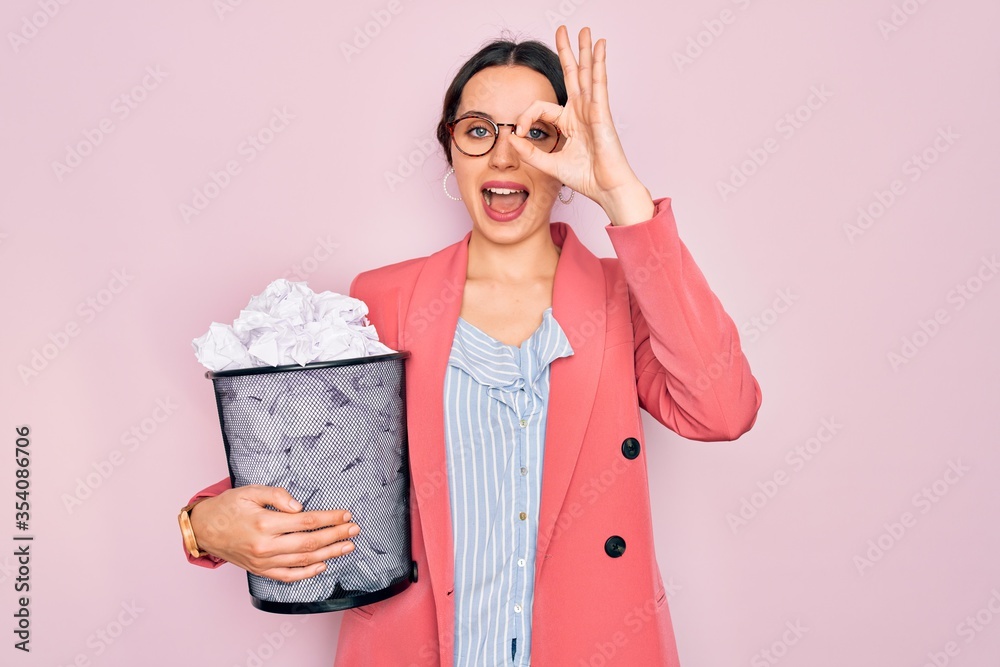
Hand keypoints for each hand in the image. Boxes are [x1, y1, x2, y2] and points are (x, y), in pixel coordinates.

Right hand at [189, 485, 358, 582]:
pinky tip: (322, 565)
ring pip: (303, 560)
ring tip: (347, 546)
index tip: (346, 515)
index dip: (329, 518)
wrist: (204, 529)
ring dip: (329, 554)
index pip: (306, 521)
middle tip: (354, 530)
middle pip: (310, 542)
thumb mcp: (250, 491)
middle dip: (336, 536)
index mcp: (264, 524)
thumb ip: (277, 495)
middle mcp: (265, 546)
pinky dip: (308, 573)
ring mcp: (264, 562)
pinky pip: (289, 576)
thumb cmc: (227, 508)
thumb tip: (299, 506)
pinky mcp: (261, 571)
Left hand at [508, 25, 653, 225]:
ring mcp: (593, 110)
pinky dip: (598, 64)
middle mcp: (581, 112)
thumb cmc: (586, 178)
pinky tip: (599, 47)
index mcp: (569, 123)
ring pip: (587, 74)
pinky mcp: (602, 112)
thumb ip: (530, 152)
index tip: (517, 133)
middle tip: (562, 30)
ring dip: (584, 50)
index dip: (525, 117)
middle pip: (572, 75)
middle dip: (567, 52)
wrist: (607, 188)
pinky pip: (598, 83)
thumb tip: (510, 139)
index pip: (541, 108)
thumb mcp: (550, 164)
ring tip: (584, 29)